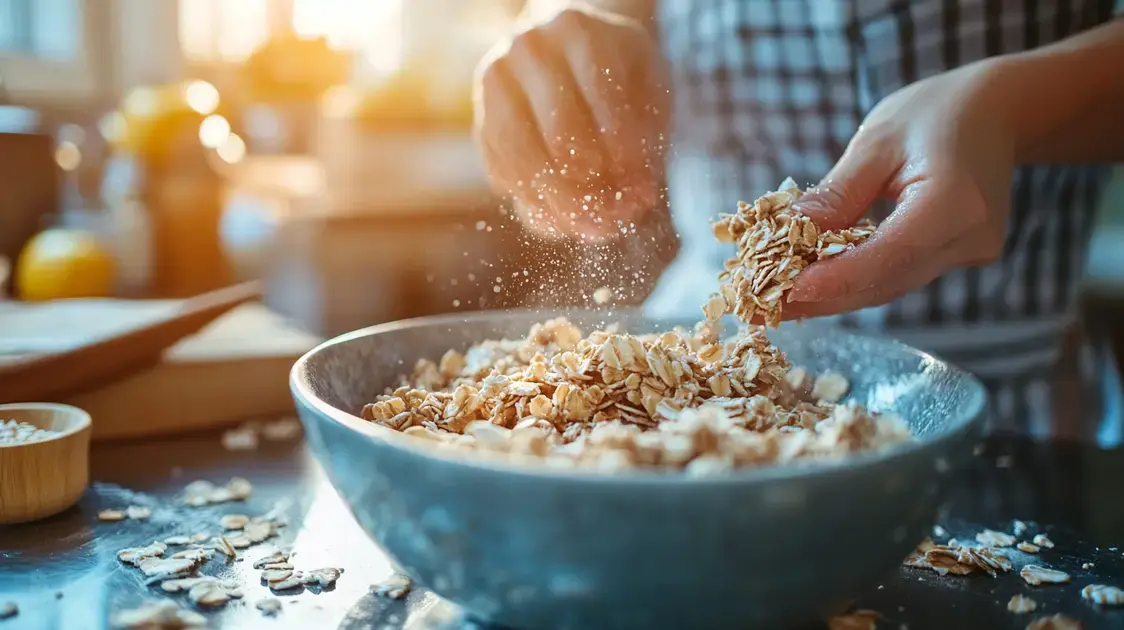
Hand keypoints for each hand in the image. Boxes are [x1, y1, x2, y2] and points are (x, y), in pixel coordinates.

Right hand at [472, 4, 670, 241]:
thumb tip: (635, 198)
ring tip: (596, 229)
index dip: (626, 151)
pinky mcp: (480, 124)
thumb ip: (646, 137)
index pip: (603, 94)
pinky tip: (567, 221)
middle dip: (595, 187)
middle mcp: (528, 50)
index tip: (645, 188)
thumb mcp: (646, 89)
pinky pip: (503, 176)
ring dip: (562, 206)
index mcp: (576, 29)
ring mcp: (496, 87)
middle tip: (621, 218)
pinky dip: (536, 206)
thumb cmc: (617, 75)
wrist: (564, 53)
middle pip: (560, 134)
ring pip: (523, 161)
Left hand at [784, 59, 1017, 317]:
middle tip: (767, 306)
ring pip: (890, 286)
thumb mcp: (875, 142)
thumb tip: (787, 236)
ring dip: (836, 294)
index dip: (835, 280)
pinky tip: (818, 281)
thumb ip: (836, 194)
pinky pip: (900, 275)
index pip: (888, 256)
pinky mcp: (961, 257)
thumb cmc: (934, 113)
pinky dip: (858, 279)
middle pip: (886, 282)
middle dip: (824, 296)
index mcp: (954, 202)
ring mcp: (970, 253)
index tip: (787, 292)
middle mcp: (969, 237)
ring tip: (780, 298)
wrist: (996, 111)